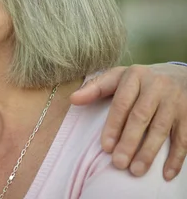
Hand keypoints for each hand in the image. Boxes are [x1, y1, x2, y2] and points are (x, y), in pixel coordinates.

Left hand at [70, 63, 186, 179]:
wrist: (179, 74)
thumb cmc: (141, 80)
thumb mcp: (118, 77)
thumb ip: (96, 88)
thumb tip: (73, 99)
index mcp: (135, 76)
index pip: (122, 103)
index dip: (114, 126)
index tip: (106, 147)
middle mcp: (156, 86)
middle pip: (141, 117)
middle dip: (129, 142)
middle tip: (119, 163)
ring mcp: (174, 100)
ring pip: (161, 129)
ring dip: (149, 152)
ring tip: (136, 170)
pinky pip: (183, 138)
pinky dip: (176, 157)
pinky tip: (166, 174)